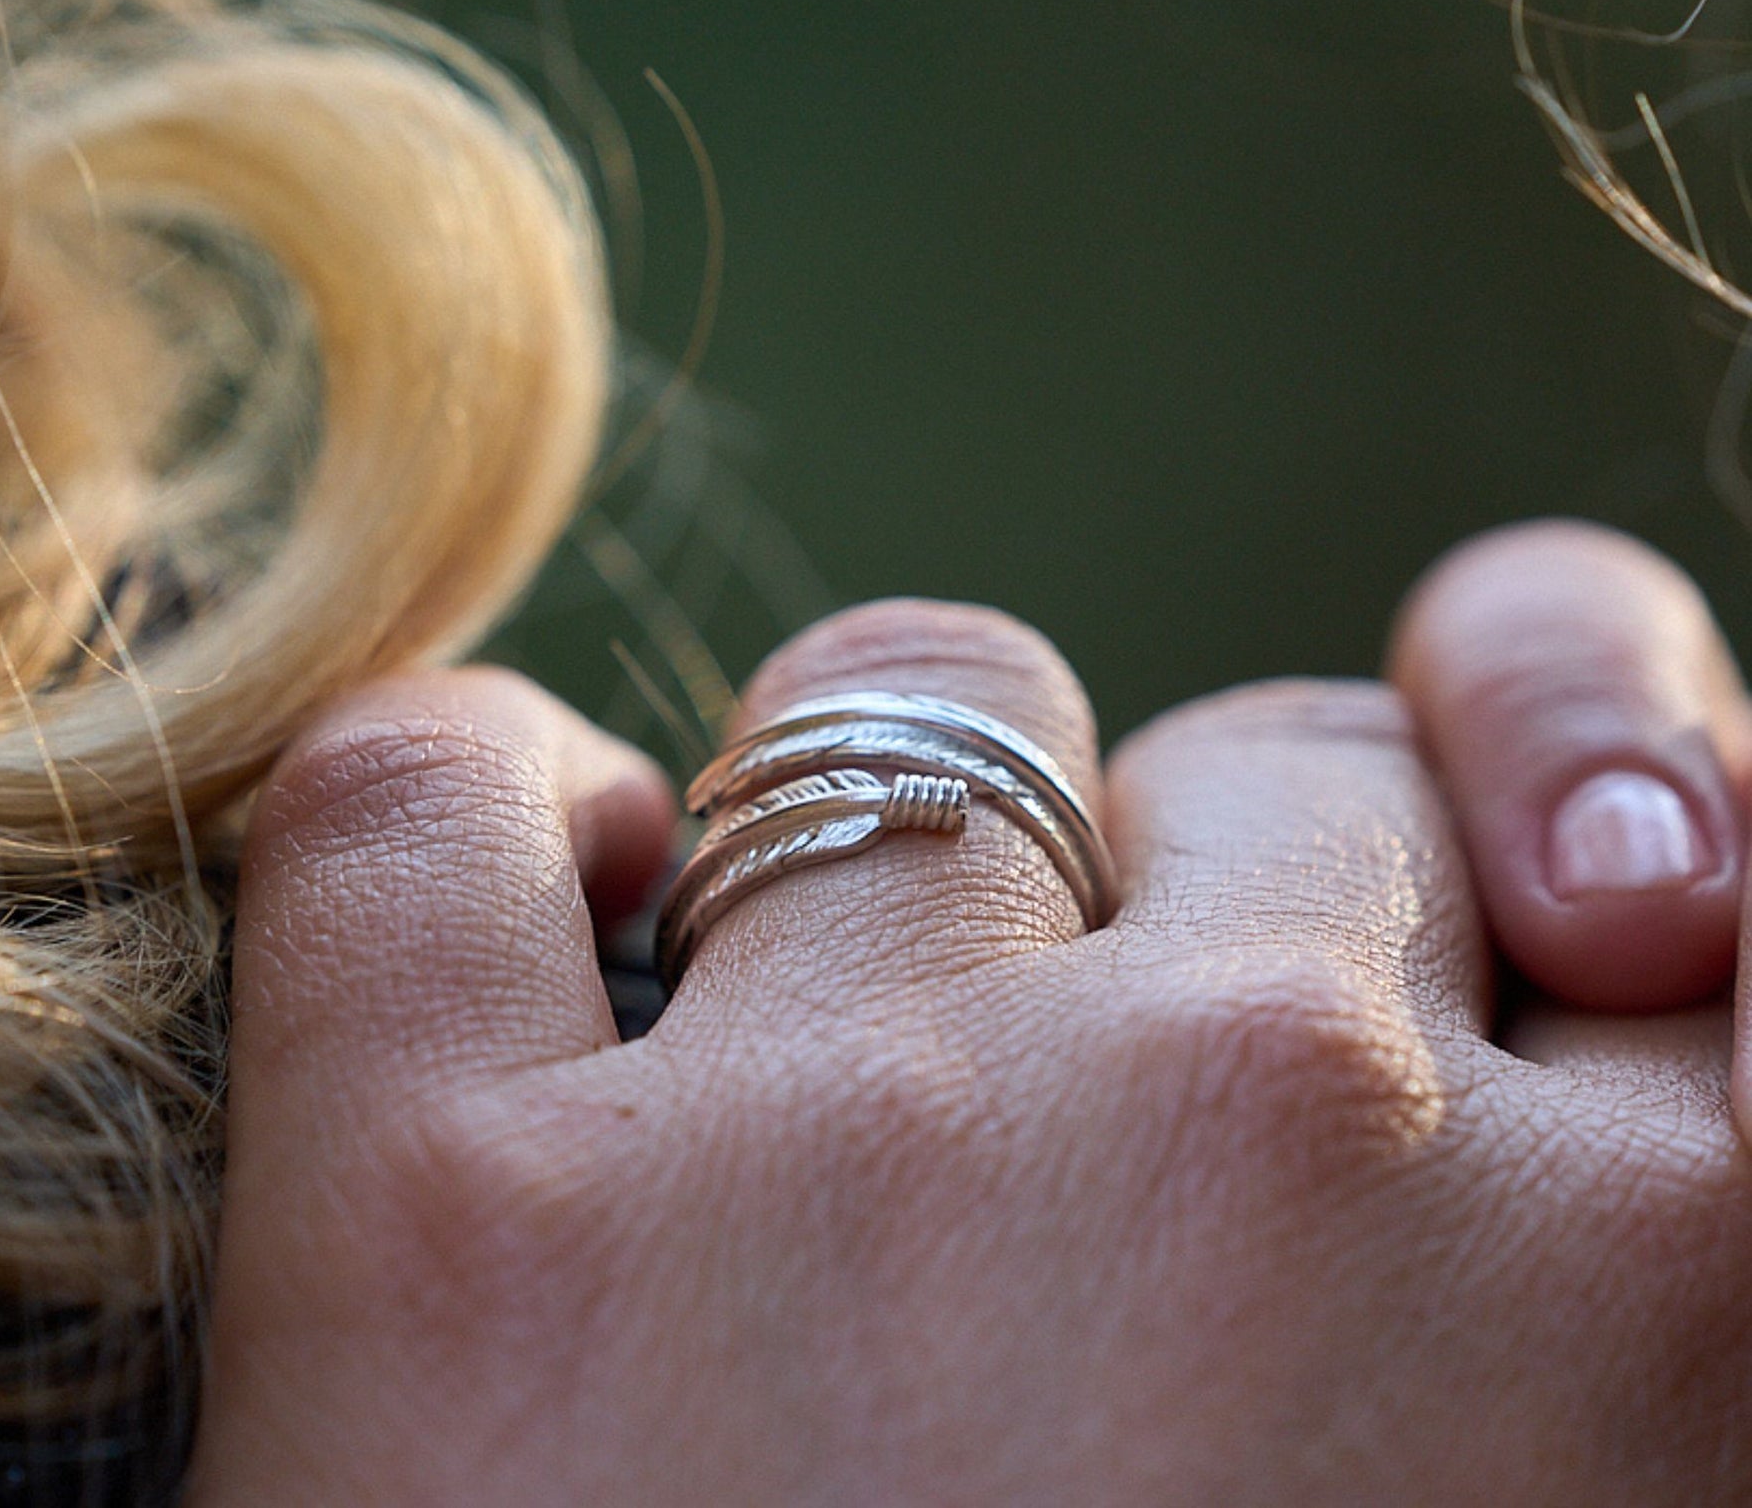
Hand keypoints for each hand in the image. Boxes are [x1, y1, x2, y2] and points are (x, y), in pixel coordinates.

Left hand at [189, 602, 1751, 1505]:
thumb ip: (1594, 1347)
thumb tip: (1597, 1095)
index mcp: (1668, 1332)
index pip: (1711, 850)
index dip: (1588, 793)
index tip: (1546, 918)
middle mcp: (1293, 1146)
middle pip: (1272, 770)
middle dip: (1222, 894)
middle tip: (1136, 1113)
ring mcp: (854, 1140)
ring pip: (916, 701)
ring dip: (897, 820)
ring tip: (836, 1032)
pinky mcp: (445, 1224)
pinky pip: (426, 808)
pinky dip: (470, 805)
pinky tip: (533, 891)